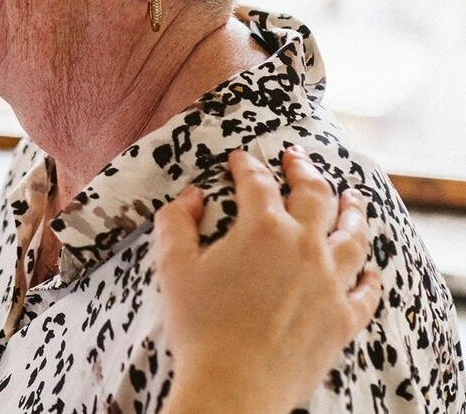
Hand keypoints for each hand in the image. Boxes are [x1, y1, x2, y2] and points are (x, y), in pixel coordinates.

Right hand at [155, 147, 380, 413]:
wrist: (234, 387)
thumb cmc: (199, 327)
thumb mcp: (174, 267)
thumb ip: (177, 223)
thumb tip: (190, 196)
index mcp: (261, 229)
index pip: (256, 182)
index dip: (246, 165)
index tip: (239, 158)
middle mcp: (303, 247)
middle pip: (315, 195)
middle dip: (305, 170)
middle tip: (298, 158)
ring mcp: (329, 283)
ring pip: (353, 236)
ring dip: (353, 211)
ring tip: (354, 197)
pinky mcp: (342, 319)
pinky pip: (366, 291)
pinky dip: (370, 275)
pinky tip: (371, 268)